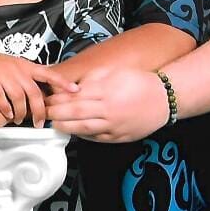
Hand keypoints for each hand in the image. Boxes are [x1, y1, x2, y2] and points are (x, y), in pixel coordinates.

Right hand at [0, 54, 78, 126]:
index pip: (48, 73)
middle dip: (39, 111)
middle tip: (40, 123)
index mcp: (25, 65)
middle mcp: (16, 69)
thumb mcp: (12, 65)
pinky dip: (7, 111)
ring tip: (20, 120)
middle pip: (34, 93)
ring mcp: (3, 75)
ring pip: (19, 99)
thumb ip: (27, 76)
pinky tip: (7, 116)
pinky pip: (2, 100)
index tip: (75, 90)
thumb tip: (42, 90)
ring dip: (21, 113)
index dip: (62, 82)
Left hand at [45, 66, 168, 142]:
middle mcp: (108, 110)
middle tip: (45, 112)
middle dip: (57, 113)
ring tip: (55, 124)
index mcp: (106, 91)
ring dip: (66, 127)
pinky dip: (83, 135)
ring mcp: (114, 126)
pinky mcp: (119, 137)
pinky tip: (74, 131)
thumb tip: (73, 86)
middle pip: (75, 113)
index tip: (48, 98)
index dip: (58, 99)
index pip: (75, 97)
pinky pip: (97, 138)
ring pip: (83, 128)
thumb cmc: (140, 82)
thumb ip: (93, 79)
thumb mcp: (114, 72)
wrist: (164, 99)